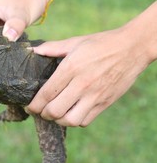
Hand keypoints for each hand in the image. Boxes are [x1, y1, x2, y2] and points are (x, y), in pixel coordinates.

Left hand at [27, 27, 150, 126]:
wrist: (133, 47)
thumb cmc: (101, 43)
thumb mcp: (75, 42)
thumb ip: (52, 48)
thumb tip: (33, 52)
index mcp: (71, 68)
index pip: (46, 94)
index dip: (34, 105)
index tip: (29, 107)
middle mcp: (82, 84)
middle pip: (55, 111)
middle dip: (43, 114)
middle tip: (41, 111)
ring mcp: (95, 96)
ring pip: (70, 120)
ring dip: (59, 120)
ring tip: (56, 113)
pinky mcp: (105, 102)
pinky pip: (85, 121)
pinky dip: (75, 121)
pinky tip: (71, 112)